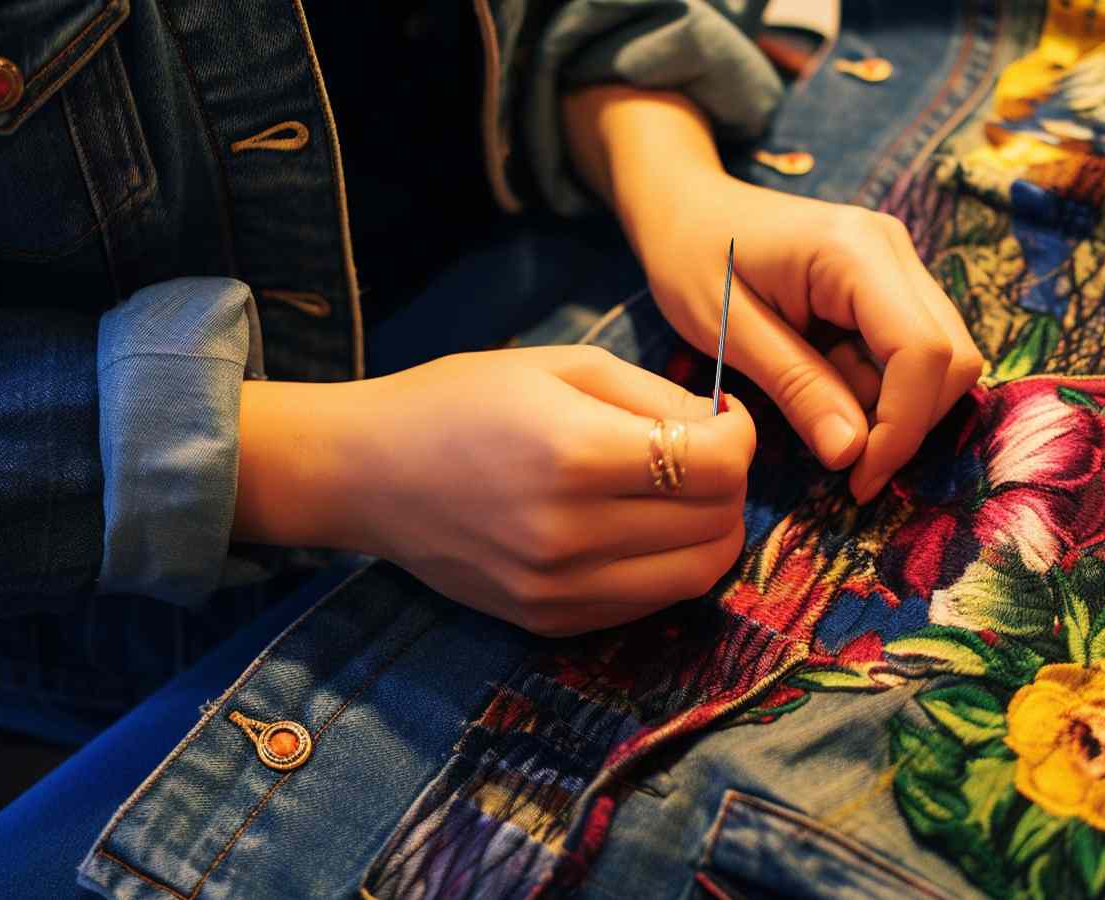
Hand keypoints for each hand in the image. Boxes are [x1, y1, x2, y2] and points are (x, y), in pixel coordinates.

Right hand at [233, 346, 755, 635]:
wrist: (363, 471)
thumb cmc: (460, 399)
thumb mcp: (561, 365)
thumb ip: (654, 398)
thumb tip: (724, 429)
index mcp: (575, 454)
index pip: (718, 467)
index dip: (740, 438)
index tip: (723, 419)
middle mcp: (572, 534)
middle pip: (717, 524)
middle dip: (732, 483)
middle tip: (706, 454)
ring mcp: (561, 589)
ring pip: (696, 575)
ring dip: (711, 532)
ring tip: (683, 495)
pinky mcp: (550, 621)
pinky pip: (649, 603)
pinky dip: (667, 566)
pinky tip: (639, 529)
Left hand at [563, 87, 982, 503]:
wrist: (685, 207)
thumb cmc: (691, 257)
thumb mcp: (728, 331)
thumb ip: (796, 387)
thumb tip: (852, 454)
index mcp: (853, 250)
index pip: (922, 351)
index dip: (902, 426)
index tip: (859, 478)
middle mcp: (893, 250)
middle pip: (950, 358)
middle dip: (906, 424)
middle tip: (845, 465)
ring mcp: (897, 265)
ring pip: (941, 360)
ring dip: (892, 407)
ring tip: (821, 414)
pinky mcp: (889, 285)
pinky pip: (911, 352)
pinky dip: (881, 388)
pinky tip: (827, 390)